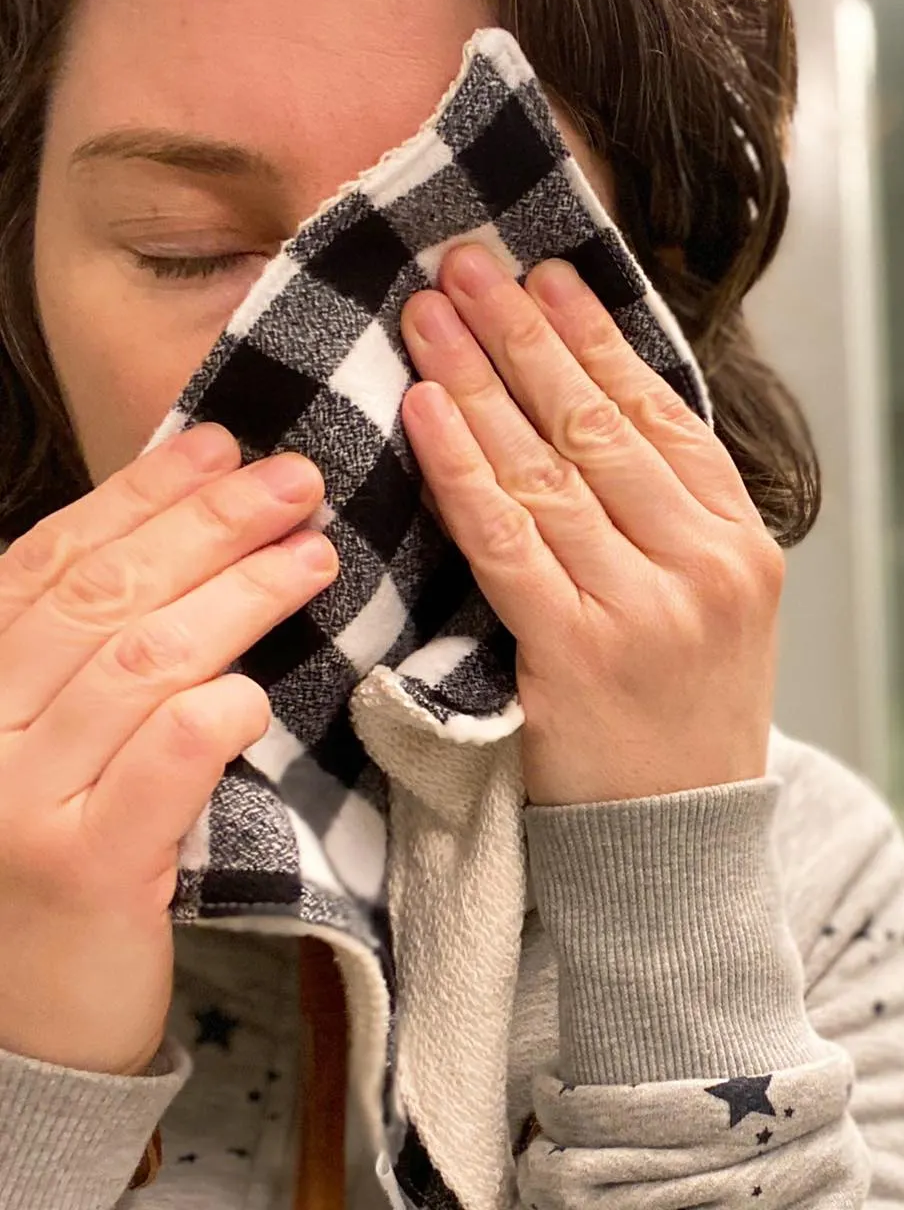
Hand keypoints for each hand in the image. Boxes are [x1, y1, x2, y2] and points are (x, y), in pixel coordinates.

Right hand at [0, 426, 336, 1074]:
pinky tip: (256, 689)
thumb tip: (182, 526)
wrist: (17, 1021)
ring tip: (314, 556)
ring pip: (140, 664)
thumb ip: (85, 648)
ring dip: (237, 597)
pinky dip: (212, 716)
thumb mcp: (41, 737)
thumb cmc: (49, 852)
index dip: (140, 493)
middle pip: (101, 596)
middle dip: (207, 524)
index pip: (51, 559)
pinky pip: (160, 766)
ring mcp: (15, 802)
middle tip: (294, 481)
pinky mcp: (79, 871)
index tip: (219, 442)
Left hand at [398, 244, 783, 806]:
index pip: (664, 413)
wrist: (679, 846)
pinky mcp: (577, 656)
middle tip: (471, 266)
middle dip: (527, 334)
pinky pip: (508, 541)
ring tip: (435, 316)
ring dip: (483, 380)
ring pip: (550, 469)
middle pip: (602, 424)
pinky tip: (430, 411)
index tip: (547, 275)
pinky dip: (464, 470)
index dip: (598, 336)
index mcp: (742, 544)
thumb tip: (587, 408)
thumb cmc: (685, 717)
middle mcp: (705, 565)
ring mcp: (646, 610)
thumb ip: (670, 517)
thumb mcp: (715, 607)